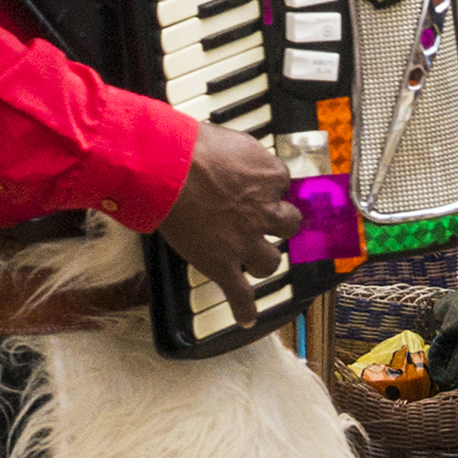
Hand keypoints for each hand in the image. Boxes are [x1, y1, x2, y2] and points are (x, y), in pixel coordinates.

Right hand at [161, 123, 307, 320]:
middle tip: (266, 221)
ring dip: (263, 259)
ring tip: (255, 259)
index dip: (269, 186)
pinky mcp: (223, 264)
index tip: (259, 185)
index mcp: (268, 176)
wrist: (168, 170)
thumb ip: (245, 155)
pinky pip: (239, 294)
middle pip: (288, 224)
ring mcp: (245, 241)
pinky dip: (243, 308)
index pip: (282, 183)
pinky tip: (246, 317)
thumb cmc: (192, 148)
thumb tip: (244, 161)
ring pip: (270, 261)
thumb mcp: (231, 139)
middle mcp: (263, 211)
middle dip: (279, 223)